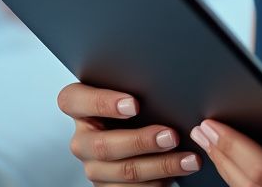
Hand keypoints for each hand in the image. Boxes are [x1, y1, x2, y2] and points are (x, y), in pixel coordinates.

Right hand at [58, 83, 203, 183]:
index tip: (134, 104)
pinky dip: (159, 181)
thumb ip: (137, 89)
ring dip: (160, 165)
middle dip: (141, 141)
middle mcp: (83, 140)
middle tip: (170, 135)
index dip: (102, 102)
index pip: (73, 100)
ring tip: (187, 158)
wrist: (141, 141)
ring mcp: (94, 167)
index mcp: (80, 109)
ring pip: (123, 171)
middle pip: (102, 145)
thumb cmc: (138, 110)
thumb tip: (168, 83)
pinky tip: (179, 171)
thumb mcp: (134, 96)